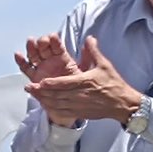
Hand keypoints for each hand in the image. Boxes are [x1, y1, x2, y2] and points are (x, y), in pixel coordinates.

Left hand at [23, 35, 142, 124]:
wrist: (123, 104)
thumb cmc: (114, 84)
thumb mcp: (104, 65)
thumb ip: (94, 52)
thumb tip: (89, 38)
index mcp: (85, 82)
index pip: (64, 84)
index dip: (51, 84)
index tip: (39, 81)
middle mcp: (80, 95)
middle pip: (57, 95)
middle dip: (42, 92)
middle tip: (29, 87)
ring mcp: (80, 106)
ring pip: (58, 104)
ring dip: (44, 100)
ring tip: (33, 95)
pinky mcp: (81, 113)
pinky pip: (64, 112)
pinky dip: (53, 109)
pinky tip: (45, 106)